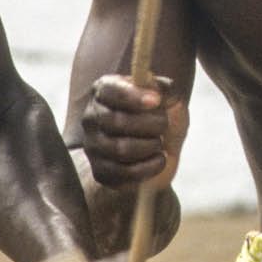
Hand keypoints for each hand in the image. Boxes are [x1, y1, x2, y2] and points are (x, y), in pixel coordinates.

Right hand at [79, 74, 187, 190]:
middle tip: (164, 124)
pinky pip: (125, 173)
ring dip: (150, 146)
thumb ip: (165, 88)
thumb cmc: (161, 118)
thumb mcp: (169, 97)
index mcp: (104, 91)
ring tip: (159, 143)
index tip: (156, 101)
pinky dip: (149, 167)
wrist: (163, 150)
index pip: (109, 91)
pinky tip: (158, 159)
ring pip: (120, 149)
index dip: (133, 97)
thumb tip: (156, 92)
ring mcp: (93, 147)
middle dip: (150, 124)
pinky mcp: (101, 172)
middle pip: (116, 121)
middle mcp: (92, 117)